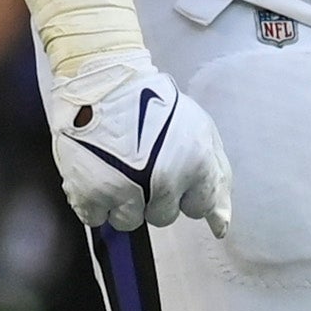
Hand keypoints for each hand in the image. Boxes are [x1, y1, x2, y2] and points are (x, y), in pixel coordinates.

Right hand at [43, 54, 232, 236]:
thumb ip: (216, 180)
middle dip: (154, 197)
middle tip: (140, 167)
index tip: (172, 174)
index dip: (184, 192)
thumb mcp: (199, 132)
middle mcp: (164, 182)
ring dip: (123, 203)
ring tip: (116, 170)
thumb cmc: (155, 104)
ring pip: (129, 222)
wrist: (103, 82)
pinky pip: (96, 219)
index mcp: (196, 166)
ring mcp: (126, 190)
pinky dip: (95, 203)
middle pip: (163, 217)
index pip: (198, 208)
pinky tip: (96, 175)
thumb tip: (221, 227)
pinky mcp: (89, 193)